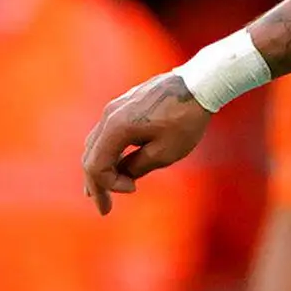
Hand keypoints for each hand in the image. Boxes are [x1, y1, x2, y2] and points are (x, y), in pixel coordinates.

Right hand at [82, 73, 212, 213]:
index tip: (133, 190)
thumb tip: (122, 176)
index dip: (108, 185)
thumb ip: (138, 166)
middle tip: (103, 206)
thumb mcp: (166, 151)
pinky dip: (107, 153)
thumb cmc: (186, 119)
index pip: (96, 165)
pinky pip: (107, 134)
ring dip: (99, 169)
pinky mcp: (124, 106)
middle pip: (90, 156)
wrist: (199, 83)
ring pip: (96, 144)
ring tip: (100, 190)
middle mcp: (109, 117)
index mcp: (116, 128)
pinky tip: (113, 164)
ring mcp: (115, 109)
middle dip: (97, 183)